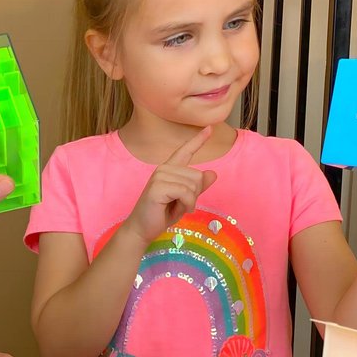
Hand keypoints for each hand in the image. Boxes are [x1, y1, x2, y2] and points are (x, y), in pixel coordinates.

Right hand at [122, 126, 217, 245]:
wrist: (143, 229)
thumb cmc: (162, 213)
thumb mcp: (185, 200)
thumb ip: (198, 187)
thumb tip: (213, 173)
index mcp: (170, 169)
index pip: (185, 151)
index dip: (198, 139)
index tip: (210, 127)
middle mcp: (164, 168)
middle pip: (197, 175)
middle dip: (195, 194)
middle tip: (179, 204)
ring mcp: (159, 176)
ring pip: (193, 185)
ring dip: (190, 201)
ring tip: (175, 207)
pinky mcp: (157, 187)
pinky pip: (186, 193)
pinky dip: (187, 204)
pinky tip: (177, 210)